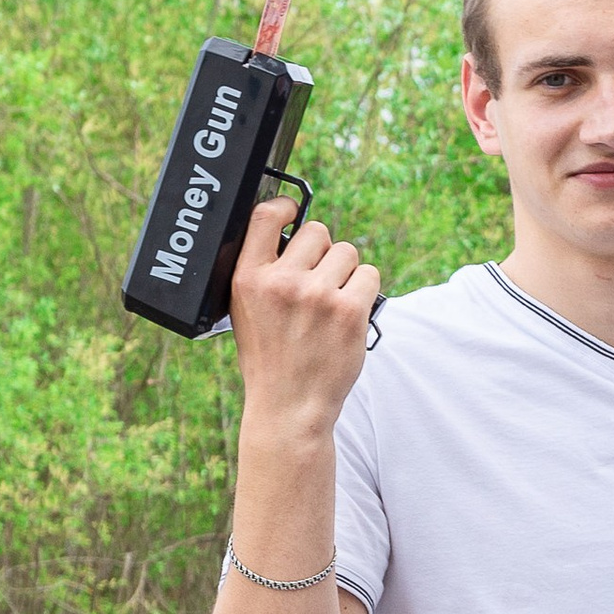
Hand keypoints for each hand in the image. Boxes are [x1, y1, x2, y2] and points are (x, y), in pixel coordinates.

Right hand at [226, 193, 380, 446]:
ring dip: (346, 272)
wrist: (289, 406)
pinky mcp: (349, 311)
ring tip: (332, 303)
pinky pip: (369, 275)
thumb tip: (290, 233)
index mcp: (248, 278)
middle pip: (317, 231)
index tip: (294, 211)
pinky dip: (365, 290)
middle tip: (318, 282)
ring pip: (347, 252)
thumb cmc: (270, 357)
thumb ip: (263, 271)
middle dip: (322, 252)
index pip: (265, 216)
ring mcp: (317, 295)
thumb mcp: (245, 310)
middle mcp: (282, 282)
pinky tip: (349, 312)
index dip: (286, 207)